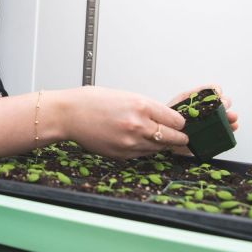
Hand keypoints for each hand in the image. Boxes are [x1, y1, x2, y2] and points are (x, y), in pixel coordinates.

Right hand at [61, 86, 187, 159]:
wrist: (69, 115)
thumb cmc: (92, 102)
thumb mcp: (125, 96)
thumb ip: (146, 108)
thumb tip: (164, 118)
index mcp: (141, 106)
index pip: (176, 120)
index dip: (179, 122)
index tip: (179, 123)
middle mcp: (139, 126)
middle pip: (173, 138)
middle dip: (178, 138)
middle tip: (182, 137)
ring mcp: (131, 143)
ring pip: (159, 148)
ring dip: (162, 144)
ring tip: (158, 138)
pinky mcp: (122, 155)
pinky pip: (143, 155)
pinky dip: (145, 149)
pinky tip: (139, 142)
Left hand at [167, 84, 238, 155]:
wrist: (163, 136)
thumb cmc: (168, 117)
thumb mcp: (177, 103)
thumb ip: (188, 97)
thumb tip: (197, 97)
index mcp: (196, 100)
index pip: (210, 91)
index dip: (216, 91)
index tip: (217, 93)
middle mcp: (205, 110)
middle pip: (220, 103)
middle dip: (225, 104)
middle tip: (224, 106)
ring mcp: (208, 123)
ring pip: (224, 118)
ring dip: (230, 117)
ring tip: (232, 118)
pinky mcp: (209, 136)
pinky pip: (222, 133)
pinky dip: (229, 130)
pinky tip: (232, 127)